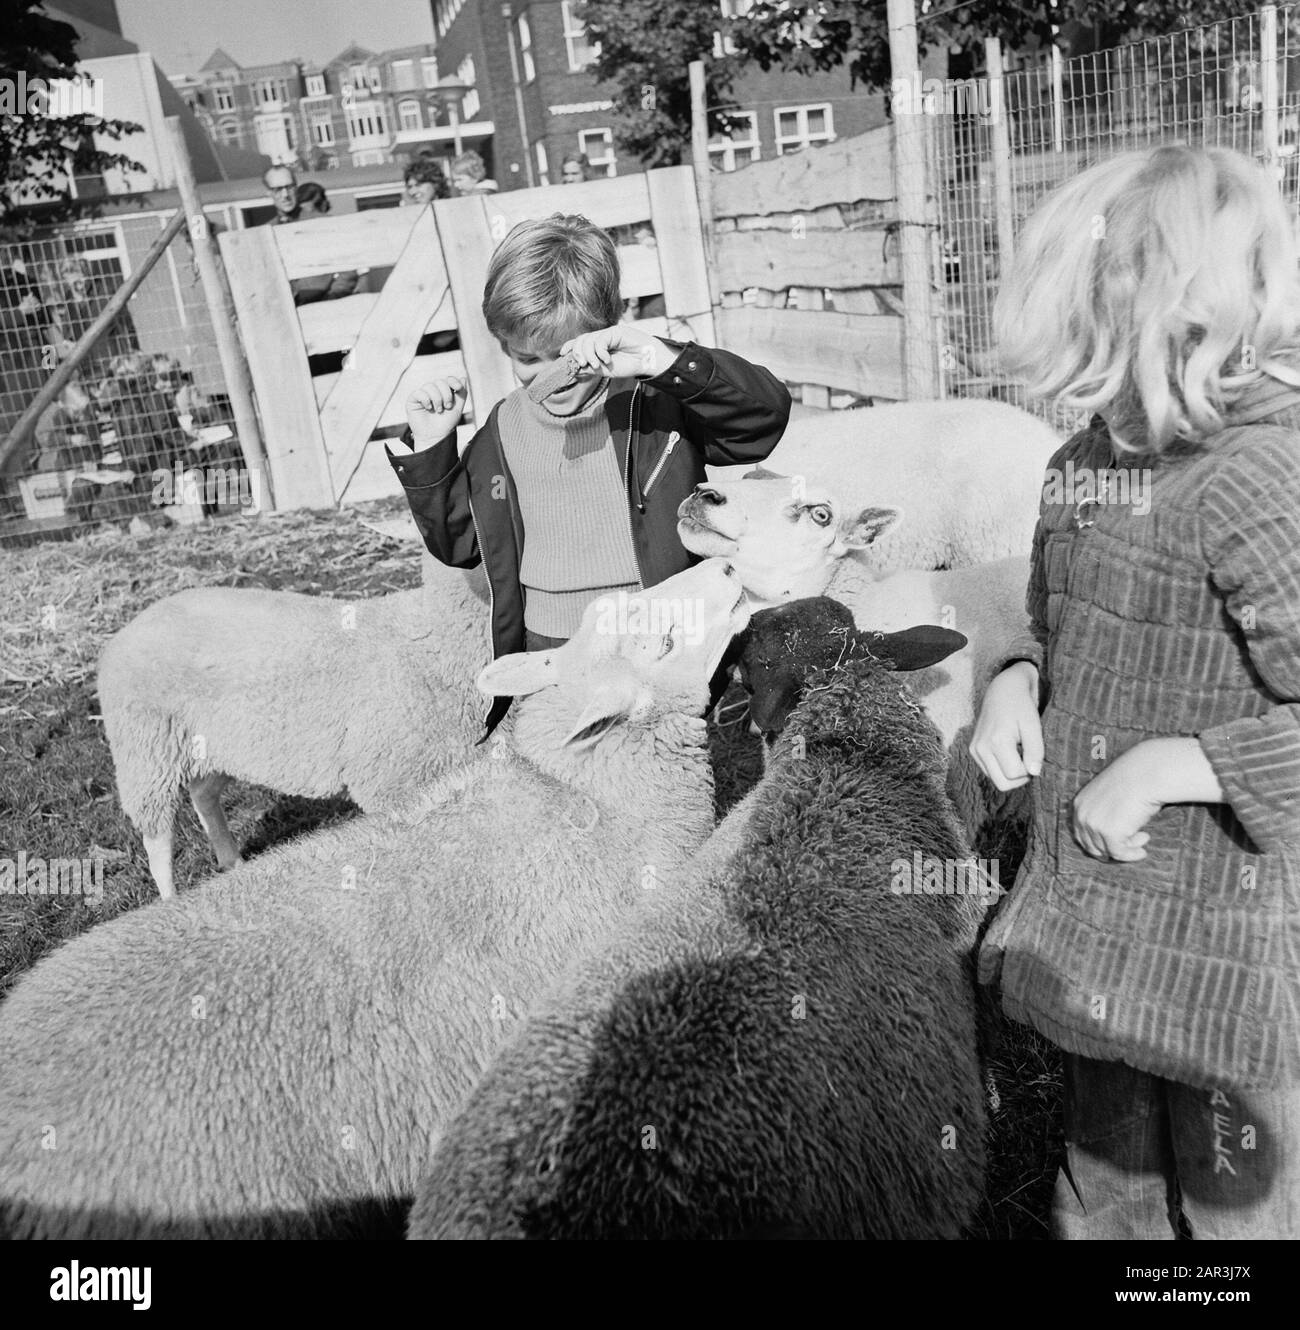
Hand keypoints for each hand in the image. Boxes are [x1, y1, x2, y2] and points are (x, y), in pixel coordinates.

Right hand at [406, 377, 466, 445]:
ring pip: (429, 386)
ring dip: (437, 399)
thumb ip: (462, 394)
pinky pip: (419, 392)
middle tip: (447, 407)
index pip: (447, 379)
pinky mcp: (413, 400)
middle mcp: (433, 391)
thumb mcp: (457, 408)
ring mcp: (422, 394)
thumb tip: (463, 378)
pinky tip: (428, 408)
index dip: (453, 381)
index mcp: (443, 392)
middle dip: (446, 394)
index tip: (458, 388)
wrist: (435, 436)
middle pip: (440, 382)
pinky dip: (426, 400)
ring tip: (438, 410)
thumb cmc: (446, 423)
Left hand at [561, 326, 674, 380]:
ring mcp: (607, 334)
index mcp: (597, 347)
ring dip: (588, 354)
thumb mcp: (604, 371)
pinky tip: (607, 360)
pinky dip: (600, 351)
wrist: (647, 362)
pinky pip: (600, 340)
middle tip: (581, 364)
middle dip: (577, 352)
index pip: (578, 343)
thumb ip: (589, 369)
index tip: (562, 354)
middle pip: (581, 340)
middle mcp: (600, 339)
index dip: (569, 346)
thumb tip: (573, 370)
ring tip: (597, 365)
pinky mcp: (615, 331)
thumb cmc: (628, 366)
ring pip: (588, 339)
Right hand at [968, 661, 1042, 790]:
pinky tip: (1009, 752)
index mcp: (996, 741)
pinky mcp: (973, 750)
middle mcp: (980, 748)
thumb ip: (1035, 750)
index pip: (1014, 774)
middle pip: (1003, 784)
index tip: (1035, 757)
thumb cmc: (1021, 706)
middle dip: (1020, 778)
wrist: (1002, 690)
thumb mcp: (1033, 725)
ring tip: (1019, 754)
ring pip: (996, 780)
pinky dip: (1002, 768)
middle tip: (1029, 760)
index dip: (1029, 771)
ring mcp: (975, 750)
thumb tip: (1034, 772)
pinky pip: (990, 772)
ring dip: (1011, 773)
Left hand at [1072, 745, 1163, 861]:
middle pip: (1092, 846)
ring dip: (1127, 848)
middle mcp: (1082, 815)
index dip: (1100, 843)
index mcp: (1079, 805)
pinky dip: (1131, 856)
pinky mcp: (1109, 833)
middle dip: (1113, 848)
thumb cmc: (1134, 782)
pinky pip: (1119, 854)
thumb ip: (1105, 814)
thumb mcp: (1111, 797)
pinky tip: (1143, 852)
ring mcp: (1093, 825)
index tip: (1119, 843)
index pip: (1082, 835)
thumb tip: (1110, 838)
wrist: (1146, 774)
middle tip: (1134, 841)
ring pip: (1107, 851)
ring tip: (1144, 837)